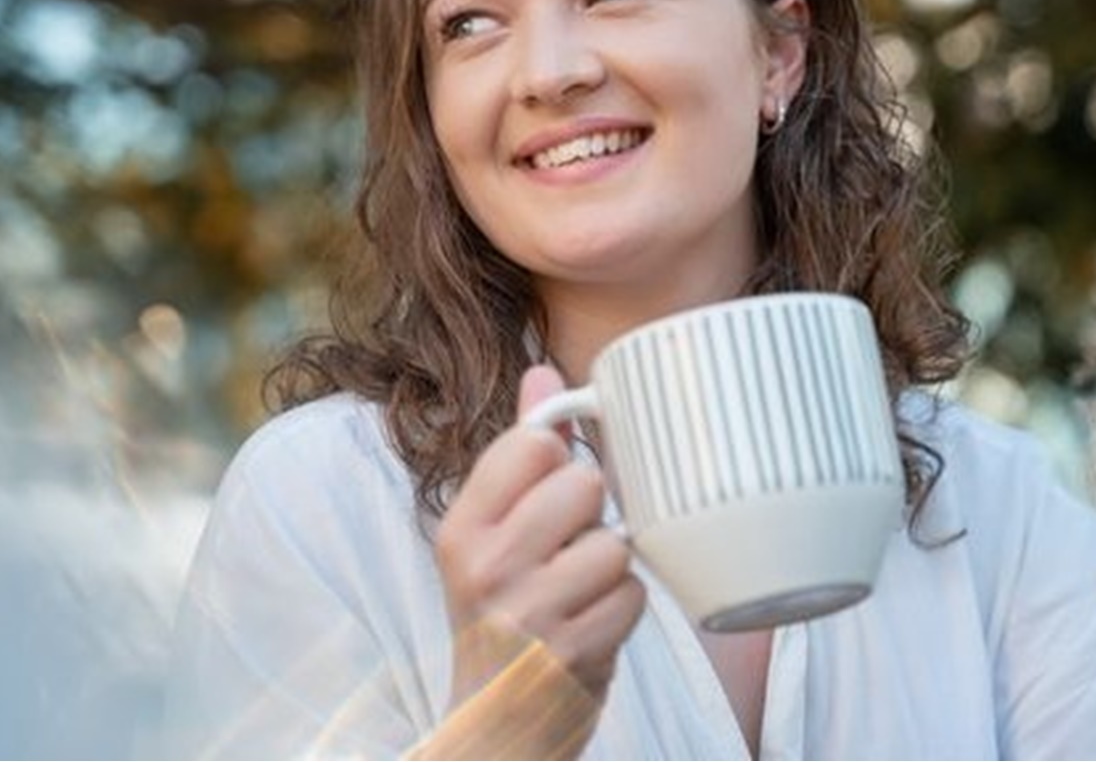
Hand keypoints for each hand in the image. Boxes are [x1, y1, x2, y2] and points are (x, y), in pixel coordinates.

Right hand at [435, 365, 645, 709]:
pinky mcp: (570, 654)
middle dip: (592, 515)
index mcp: (461, 528)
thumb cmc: (503, 616)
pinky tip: (592, 623)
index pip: (532, 444)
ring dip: (611, 567)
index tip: (550, 489)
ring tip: (580, 591)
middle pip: (584, 484)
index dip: (560, 459)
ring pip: (615, 542)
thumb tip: (543, 371)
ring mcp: (527, 613)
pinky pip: (633, 595)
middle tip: (567, 549)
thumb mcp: (494, 535)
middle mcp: (485, 567)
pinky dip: (623, 609)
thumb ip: (521, 452)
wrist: (494, 724)